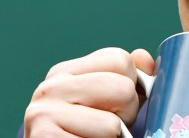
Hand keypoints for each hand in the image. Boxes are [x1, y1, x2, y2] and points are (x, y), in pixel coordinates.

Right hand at [24, 48, 154, 136]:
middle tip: (109, 128)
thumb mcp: (106, 101)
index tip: (117, 104)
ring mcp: (44, 114)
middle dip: (128, 113)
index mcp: (64, 72)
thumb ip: (125, 77)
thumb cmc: (86, 133)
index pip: (120, 59)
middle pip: (123, 88)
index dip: (132, 83)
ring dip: (115, 136)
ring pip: (113, 123)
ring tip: (95, 137)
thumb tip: (144, 58)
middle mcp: (50, 88)